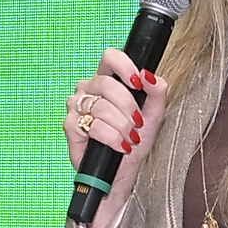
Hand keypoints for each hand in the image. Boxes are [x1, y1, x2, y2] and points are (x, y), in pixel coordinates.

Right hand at [64, 51, 165, 178]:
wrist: (124, 170)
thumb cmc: (135, 141)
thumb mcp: (154, 115)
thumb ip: (157, 91)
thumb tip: (150, 76)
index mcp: (107, 79)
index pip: (110, 57)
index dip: (124, 66)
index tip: (138, 83)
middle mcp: (89, 89)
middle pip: (107, 84)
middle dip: (128, 107)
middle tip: (137, 123)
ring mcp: (77, 106)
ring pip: (101, 107)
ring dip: (122, 126)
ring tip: (130, 138)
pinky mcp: (70, 126)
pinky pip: (93, 125)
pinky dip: (111, 137)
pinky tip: (119, 145)